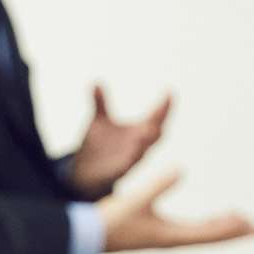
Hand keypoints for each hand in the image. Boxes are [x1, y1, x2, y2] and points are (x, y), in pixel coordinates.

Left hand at [66, 85, 171, 200]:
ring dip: (144, 141)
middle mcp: (137, 145)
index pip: (155, 118)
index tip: (169, 92)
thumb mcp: (99, 121)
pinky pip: (125, 167)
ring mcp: (129, 159)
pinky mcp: (117, 172)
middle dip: (158, 122)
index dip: (164, 106)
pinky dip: (128, 160)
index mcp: (137, 132)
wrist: (85, 172)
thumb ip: (100, 103)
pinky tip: (129, 154)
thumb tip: (96, 82)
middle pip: (154, 134)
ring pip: (142, 150)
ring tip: (147, 129)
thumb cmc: (99, 146)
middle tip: (161, 109)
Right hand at [96, 168, 253, 253]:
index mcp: (170, 235)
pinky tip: (208, 220)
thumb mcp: (135, 198)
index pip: (209, 232)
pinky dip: (206, 226)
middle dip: (234, 231)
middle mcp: (171, 240)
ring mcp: (165, 239)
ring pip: (202, 235)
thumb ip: (158, 183)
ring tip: (239, 221)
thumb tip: (181, 168)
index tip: (253, 224)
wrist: (88, 237)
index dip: (232, 227)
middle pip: (211, 237)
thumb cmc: (110, 221)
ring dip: (222, 228)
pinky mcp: (157, 235)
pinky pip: (190, 232)